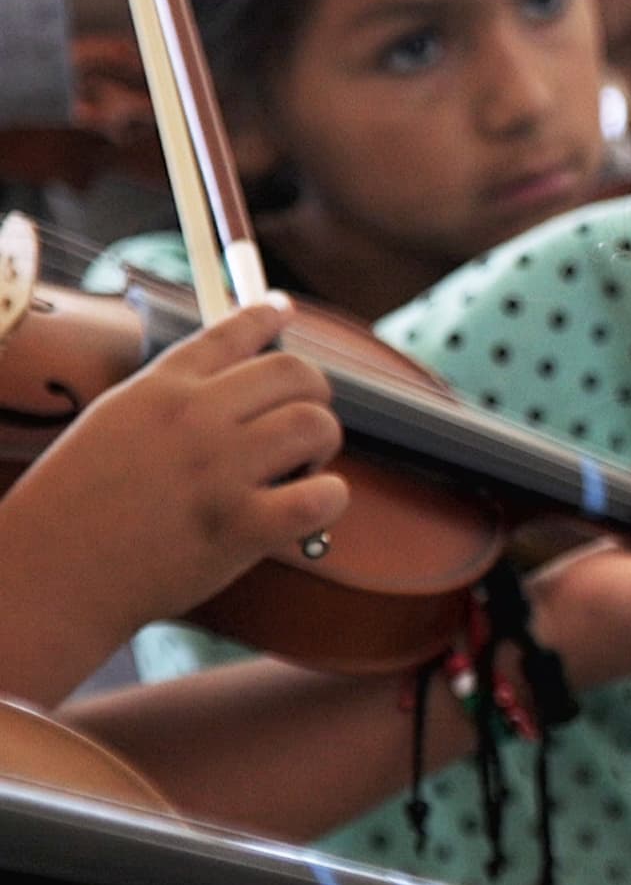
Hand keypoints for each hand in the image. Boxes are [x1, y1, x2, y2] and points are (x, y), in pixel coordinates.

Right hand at [0, 299, 345, 632]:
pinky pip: (323, 496)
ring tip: (298, 470)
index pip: (231, 331)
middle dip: (312, 394)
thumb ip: (170, 399)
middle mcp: (193, 418)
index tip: (283, 309)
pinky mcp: (239, 526)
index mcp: (159, 390)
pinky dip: (329, 499)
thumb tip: (234, 380)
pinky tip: (308, 507)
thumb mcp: (111, 424)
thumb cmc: (75, 506)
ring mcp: (218, 471)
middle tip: (301, 427)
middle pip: (294, 372)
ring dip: (322, 444)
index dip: (266, 315)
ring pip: (316, 424)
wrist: (47, 575)